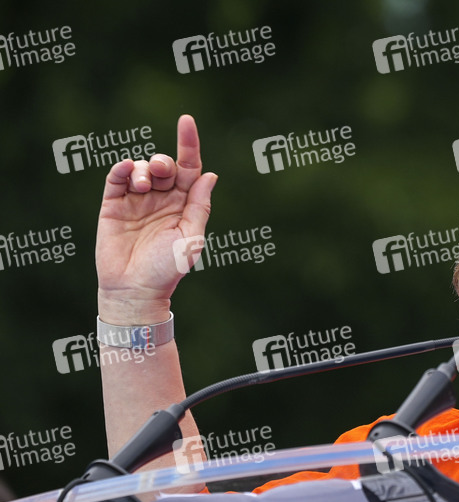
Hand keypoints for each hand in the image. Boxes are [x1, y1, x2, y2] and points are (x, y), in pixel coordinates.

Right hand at [96, 115, 216, 323]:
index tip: (185, 120)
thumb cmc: (167, 269)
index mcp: (185, 204)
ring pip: (140, 168)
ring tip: (142, 185)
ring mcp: (137, 200)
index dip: (189, 143)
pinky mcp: (113, 205)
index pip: (190, 167)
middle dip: (163, 161)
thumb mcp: (191, 238)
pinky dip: (121, 169)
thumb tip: (211, 175)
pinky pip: (116, 178)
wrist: (134, 290)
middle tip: (160, 170)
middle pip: (165, 165)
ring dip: (143, 169)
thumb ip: (199, 206)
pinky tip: (126, 171)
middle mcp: (162, 198)